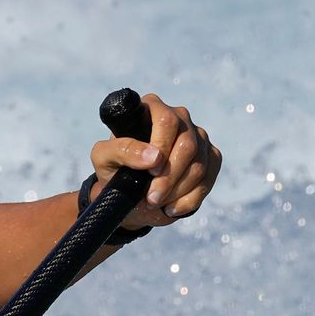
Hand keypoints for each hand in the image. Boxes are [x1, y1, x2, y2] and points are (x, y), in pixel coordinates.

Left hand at [89, 92, 221, 231]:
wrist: (130, 195)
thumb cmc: (114, 169)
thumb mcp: (103, 158)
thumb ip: (121, 150)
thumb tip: (153, 156)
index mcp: (151, 108)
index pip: (166, 120)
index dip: (161, 146)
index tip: (150, 170)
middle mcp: (179, 117)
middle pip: (187, 145)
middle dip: (168, 178)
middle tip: (151, 198)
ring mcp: (198, 136)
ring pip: (199, 165)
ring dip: (176, 191)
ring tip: (156, 202)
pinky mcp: (211, 157)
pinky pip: (209, 179)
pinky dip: (189, 199)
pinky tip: (171, 207)